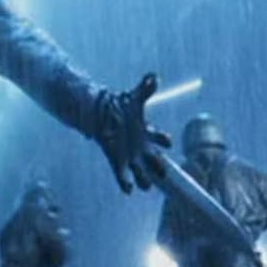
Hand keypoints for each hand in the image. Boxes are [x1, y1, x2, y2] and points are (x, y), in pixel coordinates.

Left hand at [93, 73, 172, 193]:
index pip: (161, 139)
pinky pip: (122, 174)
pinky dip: (125, 182)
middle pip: (155, 162)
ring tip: (145, 185)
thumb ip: (145, 89)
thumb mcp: (134, 98)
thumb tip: (154, 76)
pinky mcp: (116, 160)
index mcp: (148, 134)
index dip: (164, 140)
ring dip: (143, 178)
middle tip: (162, 173)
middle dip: (159, 168)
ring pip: (141, 172)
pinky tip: (128, 189)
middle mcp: (142, 148)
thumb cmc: (119, 105)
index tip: (167, 141)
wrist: (98, 113)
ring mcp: (130, 156)